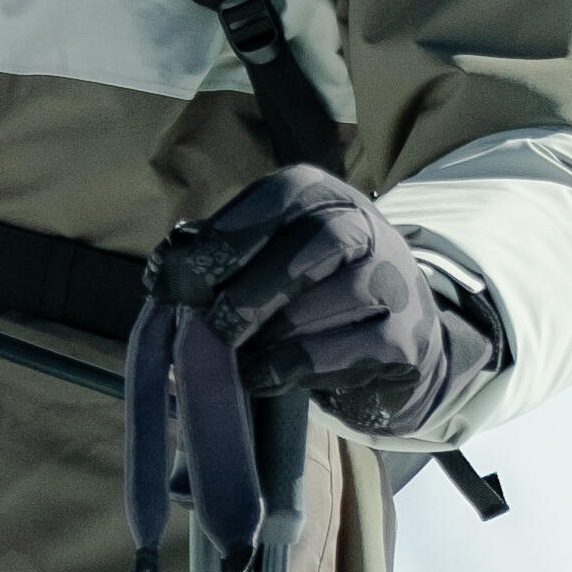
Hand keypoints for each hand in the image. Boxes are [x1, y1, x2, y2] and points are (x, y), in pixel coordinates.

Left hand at [155, 167, 500, 438]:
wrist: (392, 344)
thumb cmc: (310, 295)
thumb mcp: (270, 259)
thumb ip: (222, 255)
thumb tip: (167, 265)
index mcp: (325, 196)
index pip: (280, 196)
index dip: (226, 236)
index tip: (177, 278)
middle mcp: (368, 226)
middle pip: (317, 241)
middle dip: (253, 289)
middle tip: (214, 327)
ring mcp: (395, 281)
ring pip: (334, 298)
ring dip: (275, 334)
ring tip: (240, 357)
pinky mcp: (404, 337)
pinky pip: (348, 350)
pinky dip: (297, 367)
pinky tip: (268, 376)